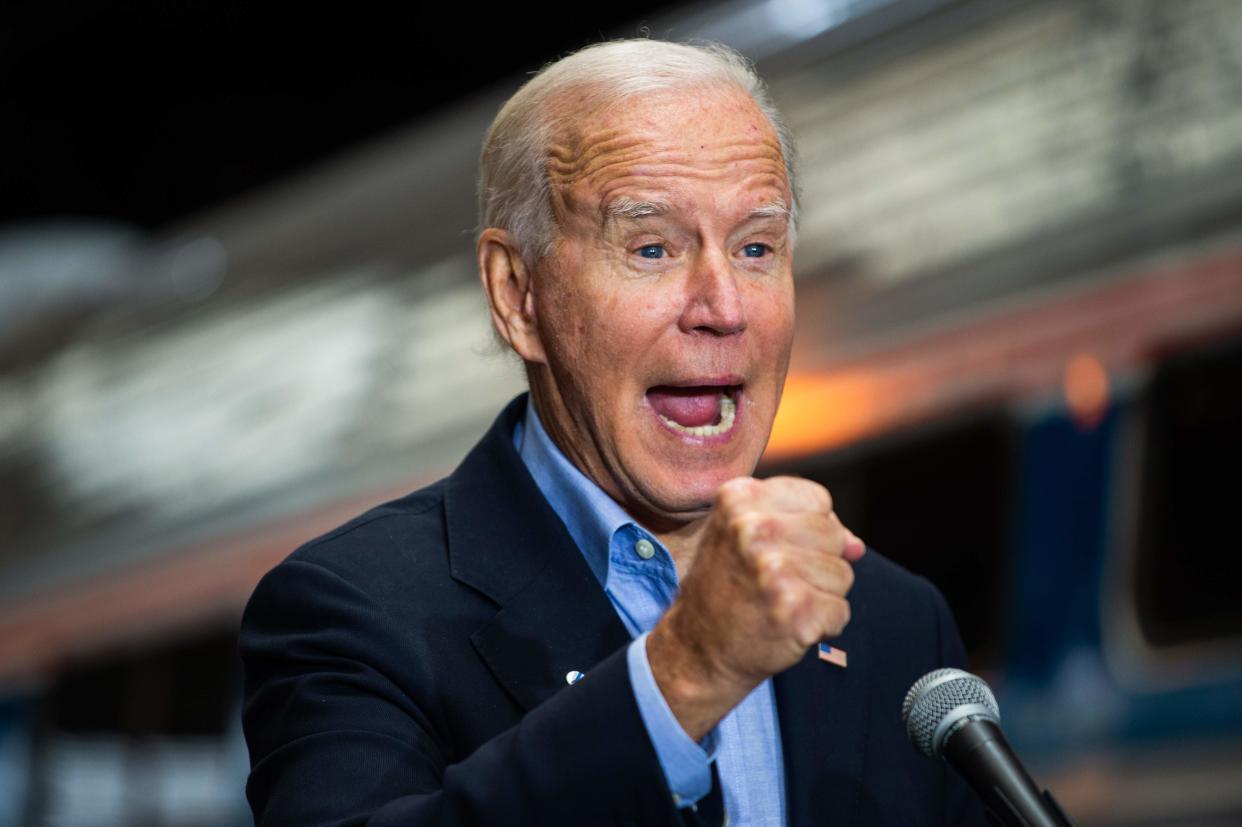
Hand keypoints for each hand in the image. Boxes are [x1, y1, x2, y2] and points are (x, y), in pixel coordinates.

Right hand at [647, 476, 863, 739]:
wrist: (696, 649)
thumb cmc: (725, 587)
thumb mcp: (744, 536)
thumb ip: (803, 526)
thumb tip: (857, 547)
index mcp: (739, 498)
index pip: (819, 499)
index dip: (809, 528)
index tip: (777, 549)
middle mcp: (754, 528)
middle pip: (834, 536)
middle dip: (818, 562)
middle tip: (775, 583)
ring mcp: (774, 570)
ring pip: (843, 574)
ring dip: (820, 595)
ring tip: (779, 603)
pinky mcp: (794, 610)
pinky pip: (841, 611)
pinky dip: (822, 626)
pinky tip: (786, 626)